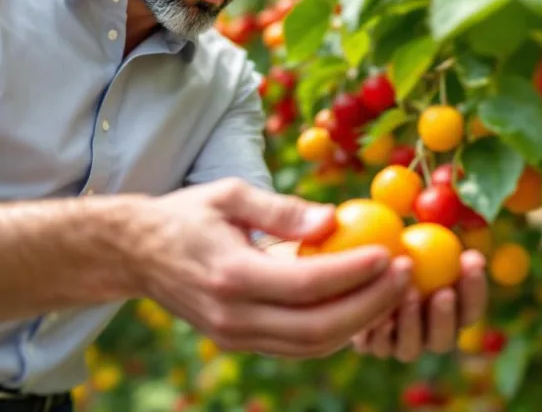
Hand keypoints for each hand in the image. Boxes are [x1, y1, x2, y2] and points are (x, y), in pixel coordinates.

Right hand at [130, 178, 412, 358]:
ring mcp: (235, 336)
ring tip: (393, 291)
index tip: (390, 252)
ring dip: (359, 323)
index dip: (354, 272)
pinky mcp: (240, 342)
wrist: (136, 254)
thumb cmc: (187, 214)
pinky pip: (297, 347)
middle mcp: (232, 316)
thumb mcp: (230, 194)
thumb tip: (333, 220)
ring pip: (311, 345)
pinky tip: (361, 305)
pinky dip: (335, 331)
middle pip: (317, 327)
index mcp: (230, 275)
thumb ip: (282, 210)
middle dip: (370, 304)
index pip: (306, 284)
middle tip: (405, 276)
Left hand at [350, 250, 486, 361]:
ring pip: (412, 348)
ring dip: (412, 323)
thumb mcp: (417, 243)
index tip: (471, 260)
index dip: (476, 289)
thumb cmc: (398, 250)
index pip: (471, 309)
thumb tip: (453, 209)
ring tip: (409, 294)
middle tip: (443, 292)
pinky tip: (380, 315)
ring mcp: (402, 346)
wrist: (360, 271)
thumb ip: (435, 238)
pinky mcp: (374, 347)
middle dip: (446, 317)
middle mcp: (429, 336)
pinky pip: (378, 346)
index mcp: (451, 315)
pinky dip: (380, 333)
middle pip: (445, 339)